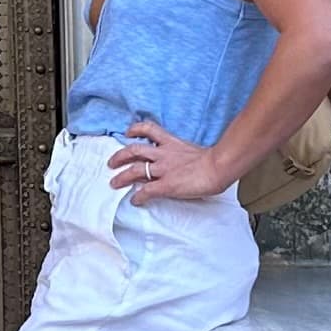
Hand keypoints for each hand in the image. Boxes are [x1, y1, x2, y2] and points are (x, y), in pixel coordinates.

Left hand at [108, 118, 224, 202]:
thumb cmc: (214, 159)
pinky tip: (135, 201)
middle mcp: (163, 154)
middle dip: (120, 156)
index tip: (129, 132)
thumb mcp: (195, 150)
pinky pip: (146, 191)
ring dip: (122, 177)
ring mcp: (163, 170)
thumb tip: (185, 162)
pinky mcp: (165, 185)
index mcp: (172, 143)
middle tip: (112, 162)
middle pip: (134, 150)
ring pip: (135, 170)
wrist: (218, 166)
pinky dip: (138, 197)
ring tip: (114, 182)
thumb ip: (185, 154)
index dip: (136, 130)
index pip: (150, 130)